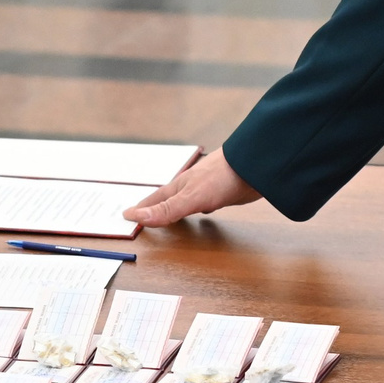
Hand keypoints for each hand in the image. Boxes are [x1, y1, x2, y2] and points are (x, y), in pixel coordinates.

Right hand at [124, 147, 261, 226]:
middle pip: (166, 199)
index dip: (141, 209)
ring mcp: (206, 188)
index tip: (127, 215)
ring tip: (167, 214)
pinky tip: (204, 210)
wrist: (255, 165)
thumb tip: (136, 217)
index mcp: (179, 187)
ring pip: (184, 200)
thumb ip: (167, 210)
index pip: (153, 200)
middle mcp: (189, 186)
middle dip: (153, 207)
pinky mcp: (223, 192)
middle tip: (141, 215)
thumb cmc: (222, 177)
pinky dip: (197, 208)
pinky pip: (203, 202)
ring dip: (174, 208)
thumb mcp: (191, 198)